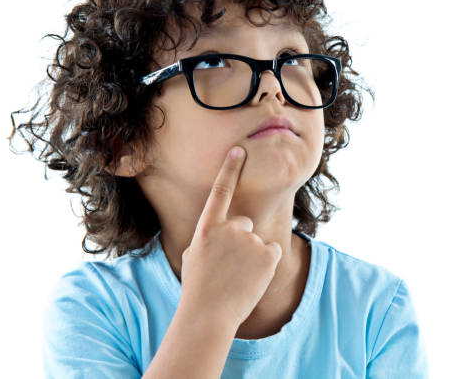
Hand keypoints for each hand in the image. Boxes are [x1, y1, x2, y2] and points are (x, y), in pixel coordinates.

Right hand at [178, 146, 282, 326]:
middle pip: (244, 223)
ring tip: (237, 277)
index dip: (230, 169)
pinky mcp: (268, 252)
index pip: (221, 190)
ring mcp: (250, 239)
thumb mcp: (193, 255)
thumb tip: (219, 230)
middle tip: (229, 266)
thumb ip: (209, 236)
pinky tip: (252, 278)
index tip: (239, 150)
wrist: (208, 315)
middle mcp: (231, 227)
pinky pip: (272, 251)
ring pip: (257, 241)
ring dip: (252, 256)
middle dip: (240, 240)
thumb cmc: (197, 287)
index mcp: (208, 226)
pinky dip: (266, 264)